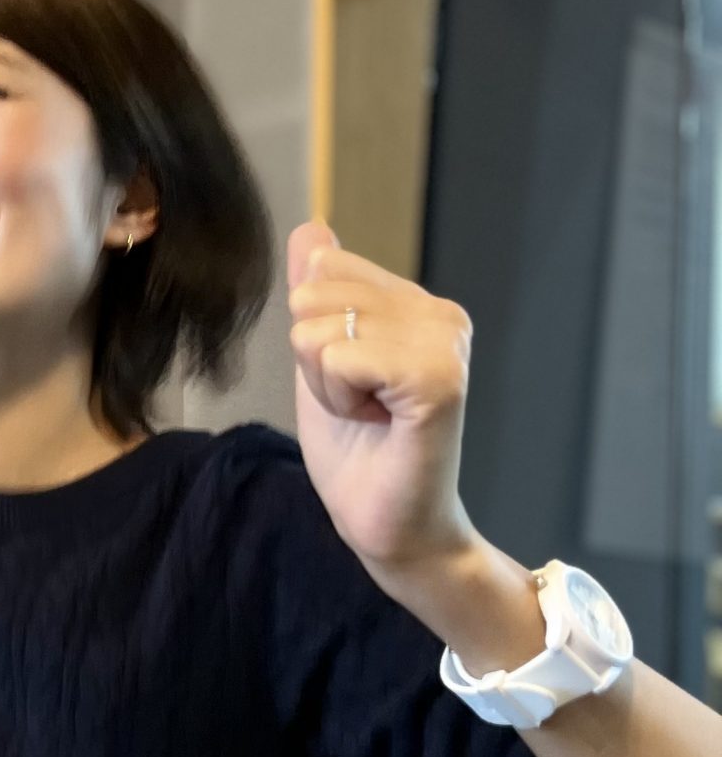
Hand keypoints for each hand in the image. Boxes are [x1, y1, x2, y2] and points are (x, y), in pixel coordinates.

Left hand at [285, 218, 479, 573]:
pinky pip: (341, 359)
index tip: (352, 384)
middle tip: (360, 404)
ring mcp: (445, 341)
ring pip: (320, 329)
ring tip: (370, 416)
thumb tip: (311, 230)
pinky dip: (339, 399)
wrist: (389, 527)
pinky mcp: (440, 378)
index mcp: (417, 304)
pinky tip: (377, 424)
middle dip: (315, 359)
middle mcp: (439, 312)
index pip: (322, 269)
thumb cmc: (358, 452)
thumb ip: (319, 296)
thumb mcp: (321, 362)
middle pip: (314, 295)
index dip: (312, 334)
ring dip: (328, 386)